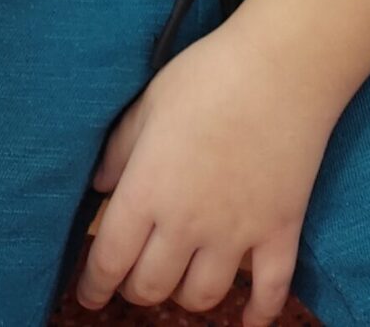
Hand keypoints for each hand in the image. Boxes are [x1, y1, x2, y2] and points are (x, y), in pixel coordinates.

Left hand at [76, 21, 334, 325]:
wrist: (282, 67)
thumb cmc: (209, 74)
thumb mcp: (150, 103)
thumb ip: (120, 150)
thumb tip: (100, 187)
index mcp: (147, 191)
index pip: (108, 261)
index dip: (93, 286)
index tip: (88, 294)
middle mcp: (187, 224)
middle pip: (151, 287)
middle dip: (136, 290)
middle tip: (135, 278)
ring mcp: (236, 233)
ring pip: (201, 297)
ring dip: (185, 297)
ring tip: (183, 281)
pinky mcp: (279, 231)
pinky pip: (270, 292)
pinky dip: (258, 314)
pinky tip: (250, 320)